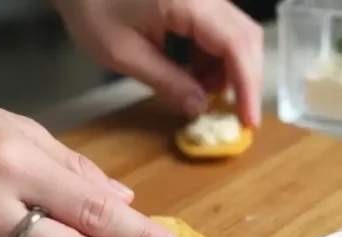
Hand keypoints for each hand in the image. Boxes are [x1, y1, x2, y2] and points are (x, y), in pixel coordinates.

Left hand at [56, 0, 263, 126]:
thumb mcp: (125, 55)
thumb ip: (167, 82)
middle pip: (244, 37)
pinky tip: (192, 74)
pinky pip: (217, 27)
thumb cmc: (92, 10)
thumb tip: (199, 108)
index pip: (236, 45)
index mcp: (191, 2)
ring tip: (200, 93)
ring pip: (234, 33)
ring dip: (225, 68)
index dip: (247, 85)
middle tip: (234, 116)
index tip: (249, 120)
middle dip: (241, 79)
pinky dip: (211, 55)